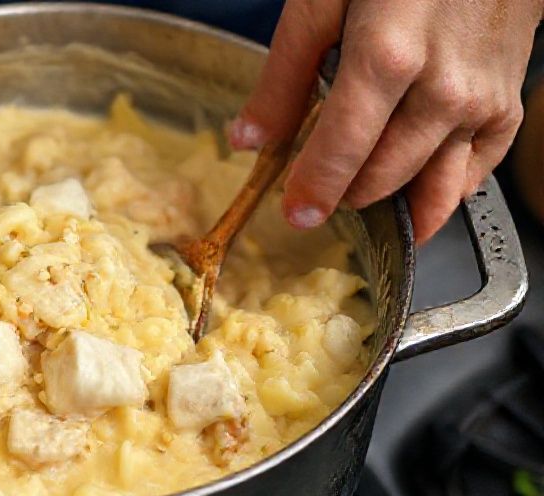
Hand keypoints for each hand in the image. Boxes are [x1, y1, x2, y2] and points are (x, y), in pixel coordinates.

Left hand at [230, 0, 541, 242]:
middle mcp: (441, 88)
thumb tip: (249, 138)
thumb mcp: (321, 2)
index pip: (342, 150)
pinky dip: (444, 191)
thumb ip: (284, 77)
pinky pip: (476, 173)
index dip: (314, 189)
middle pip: (383, 177)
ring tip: (362, 198)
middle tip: (323, 185)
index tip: (296, 213)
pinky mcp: (508, 106)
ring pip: (433, 187)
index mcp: (387, 58)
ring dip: (393, 205)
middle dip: (346, 192)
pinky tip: (417, 187)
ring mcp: (480, 101)